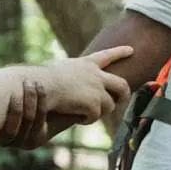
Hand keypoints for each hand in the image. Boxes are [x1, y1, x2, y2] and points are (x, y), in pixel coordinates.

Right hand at [0, 47, 131, 148]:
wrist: (40, 86)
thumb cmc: (39, 80)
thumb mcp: (55, 72)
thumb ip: (65, 77)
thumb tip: (57, 85)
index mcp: (85, 64)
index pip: (106, 56)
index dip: (119, 53)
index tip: (131, 50)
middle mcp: (95, 75)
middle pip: (121, 84)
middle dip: (124, 94)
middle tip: (122, 100)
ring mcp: (97, 89)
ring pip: (109, 105)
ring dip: (97, 112)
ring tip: (81, 113)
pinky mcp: (95, 103)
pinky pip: (95, 116)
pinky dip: (86, 119)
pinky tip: (75, 116)